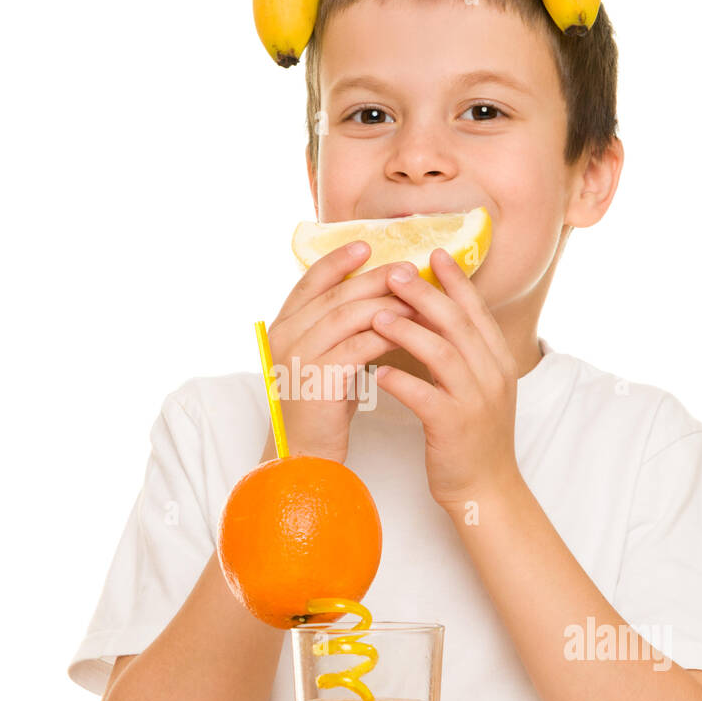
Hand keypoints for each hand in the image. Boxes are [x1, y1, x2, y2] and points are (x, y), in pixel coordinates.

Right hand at [263, 241, 417, 462]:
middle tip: (409, 269)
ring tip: (418, 298)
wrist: (305, 455)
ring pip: (349, 316)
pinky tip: (412, 331)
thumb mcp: (323, 359)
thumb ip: (336, 328)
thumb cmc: (320, 408)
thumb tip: (373, 296)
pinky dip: (388, 335)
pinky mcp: (319, 379)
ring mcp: (300, 357)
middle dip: (375, 279)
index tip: (366, 245)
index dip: (337, 261)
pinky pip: (360, 346)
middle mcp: (285, 337)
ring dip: (387, 304)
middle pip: (336, 295)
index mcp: (283, 327)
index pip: (309, 281)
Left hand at [370, 247, 521, 510]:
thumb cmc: (470, 435)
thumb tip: (436, 315)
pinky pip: (425, 397)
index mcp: (497, 360)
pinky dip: (400, 382)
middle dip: (425, 294)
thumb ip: (464, 352)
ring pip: (442, 353)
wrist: (486, 489)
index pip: (476, 310)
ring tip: (376, 316)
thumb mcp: (476, 387)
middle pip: (457, 322)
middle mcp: (492, 374)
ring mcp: (476, 400)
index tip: (432, 253)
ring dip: (407, 331)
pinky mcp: (455, 427)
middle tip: (394, 273)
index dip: (455, 280)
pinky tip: (376, 374)